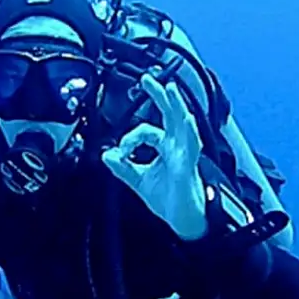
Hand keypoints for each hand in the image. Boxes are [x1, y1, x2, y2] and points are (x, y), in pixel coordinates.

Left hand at [101, 73, 207, 239]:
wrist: (184, 220)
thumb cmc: (170, 199)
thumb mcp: (138, 181)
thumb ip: (123, 167)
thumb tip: (106, 154)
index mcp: (165, 147)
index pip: (146, 130)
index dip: (129, 137)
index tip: (120, 151)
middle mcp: (176, 146)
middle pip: (169, 115)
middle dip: (159, 95)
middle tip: (147, 78)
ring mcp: (185, 154)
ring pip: (182, 124)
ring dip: (176, 106)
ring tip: (171, 90)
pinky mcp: (189, 166)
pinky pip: (191, 146)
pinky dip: (188, 132)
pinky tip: (186, 120)